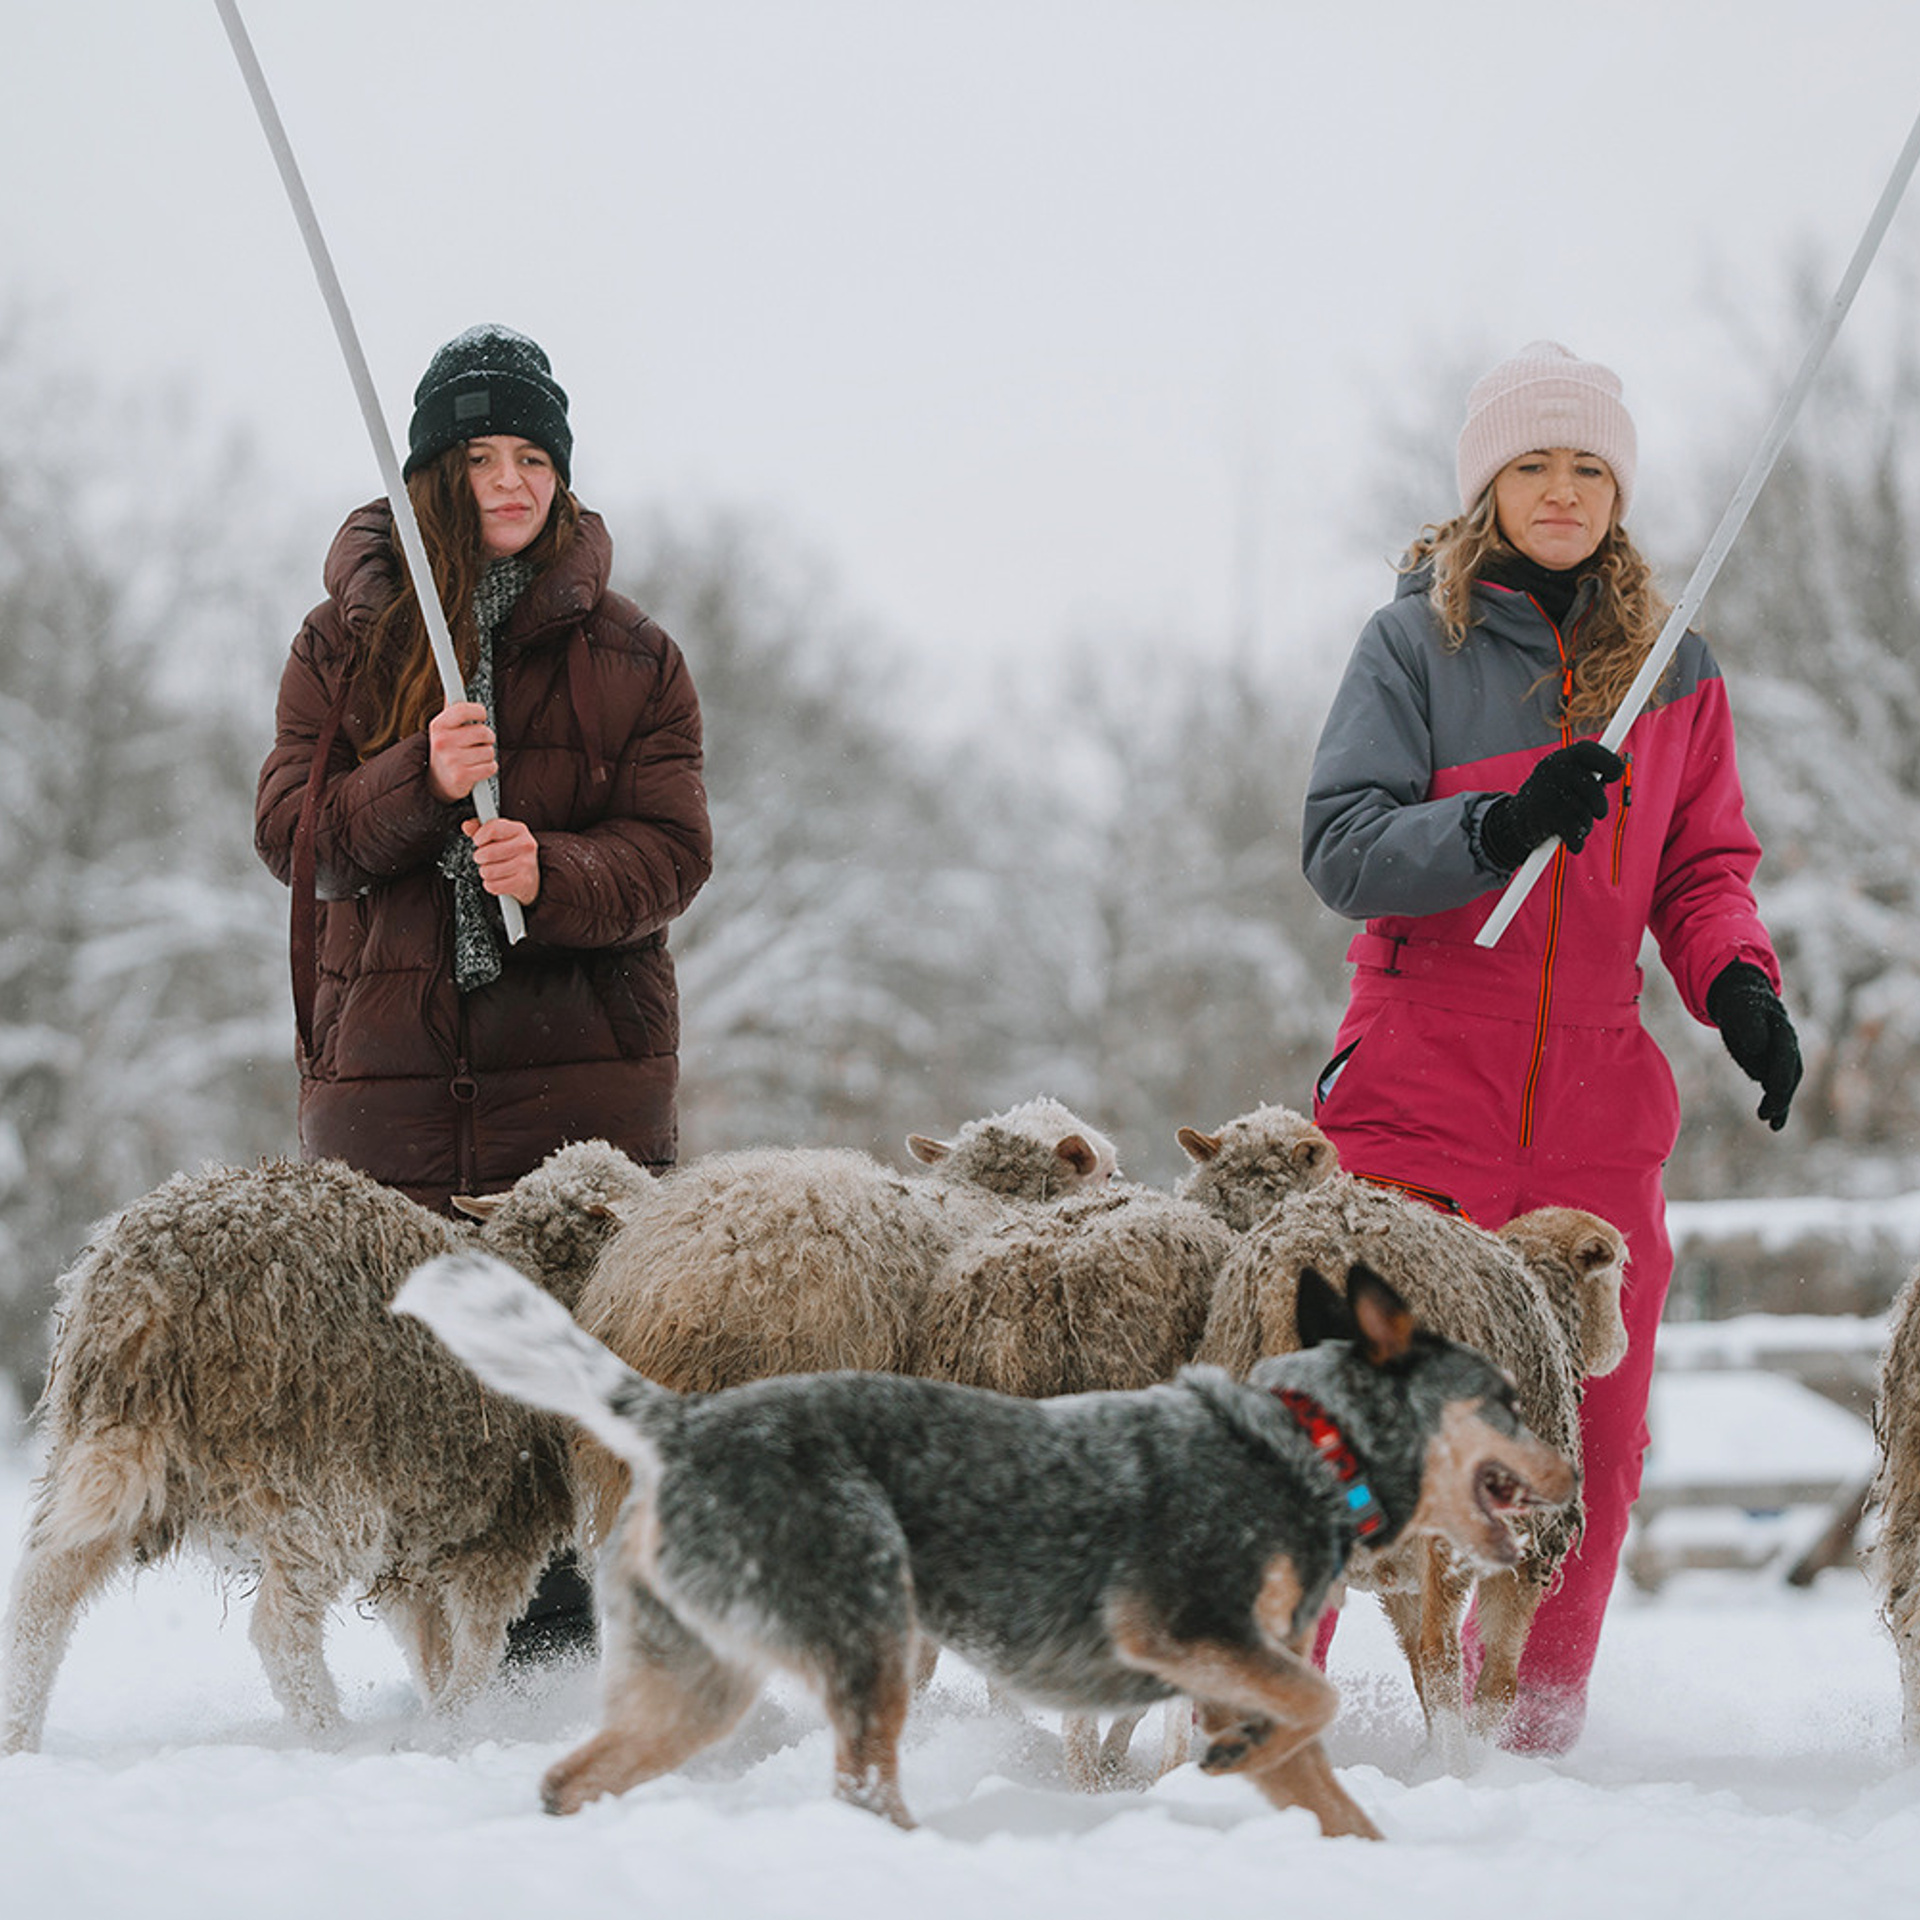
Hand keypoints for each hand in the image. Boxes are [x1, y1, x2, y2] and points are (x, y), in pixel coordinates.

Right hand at [427, 701, 497, 802]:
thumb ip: (453, 706)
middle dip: (487, 737)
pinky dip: (488, 768)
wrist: (437, 782)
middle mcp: (442, 742)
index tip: (481, 715)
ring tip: (474, 758)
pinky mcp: (462, 776)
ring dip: (487, 755)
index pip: (462, 709)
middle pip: (483, 732)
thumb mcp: (444, 727)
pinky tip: (476, 769)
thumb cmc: (447, 749)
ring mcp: (451, 760)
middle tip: (478, 742)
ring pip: (489, 751)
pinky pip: (491, 767)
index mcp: (438, 726)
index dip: (478, 711)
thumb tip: (457, 677)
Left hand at [463, 816, 540, 906]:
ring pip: (488, 871)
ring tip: (492, 869)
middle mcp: (525, 845)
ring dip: (485, 872)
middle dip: (479, 857)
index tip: (478, 841)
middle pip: (487, 852)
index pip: (492, 828)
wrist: (532, 873)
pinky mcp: (523, 882)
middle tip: (483, 858)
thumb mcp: (499, 835)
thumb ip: (481, 828)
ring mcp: (526, 864)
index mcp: (519, 829)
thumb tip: (467, 826)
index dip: (479, 836)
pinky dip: (490, 885)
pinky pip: (493, 886)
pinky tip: (497, 879)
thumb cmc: (511, 851)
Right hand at [1480, 740, 1625, 868]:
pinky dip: (1576, 842)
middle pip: (1593, 790)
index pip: (1592, 753)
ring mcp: (1546, 793)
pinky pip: (1573, 833)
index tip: (1614, 775)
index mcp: (1562, 757)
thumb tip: (1619, 767)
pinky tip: (1572, 841)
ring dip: (1585, 825)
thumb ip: (1592, 772)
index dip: (1610, 763)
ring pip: (1584, 814)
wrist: (1515, 818)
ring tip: (1574, 824)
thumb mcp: (1570, 778)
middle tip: (1598, 812)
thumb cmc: (1553, 796)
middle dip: (1600, 806)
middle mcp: (1552, 771)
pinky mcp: (1541, 817)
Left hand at [1706, 961, 1800, 1130]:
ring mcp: (1781, 1060)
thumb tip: (1758, 1046)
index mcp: (1783, 1031)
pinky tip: (1775, 1125)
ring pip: (1785, 1085)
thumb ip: (1750, 1025)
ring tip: (1771, 1123)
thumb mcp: (1741, 1009)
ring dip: (1779, 1105)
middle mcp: (1788, 1048)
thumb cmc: (1741, 1005)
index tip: (1773, 1088)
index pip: (1785, 1054)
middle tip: (1766, 1113)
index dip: (1781, 1072)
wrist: (1742, 1002)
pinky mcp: (1771, 1069)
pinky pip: (1777, 1090)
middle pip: (1789, 1074)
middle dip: (1780, 1095)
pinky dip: (1777, 1108)